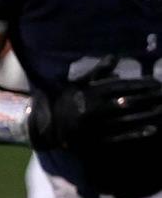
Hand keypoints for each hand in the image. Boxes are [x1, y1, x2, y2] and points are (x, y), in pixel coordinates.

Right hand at [28, 64, 161, 150]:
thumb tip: (115, 57)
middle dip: (150, 99)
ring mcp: (98, 126)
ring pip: (128, 119)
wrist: (47, 126)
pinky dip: (137, 133)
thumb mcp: (78, 83)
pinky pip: (121, 136)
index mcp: (92, 93)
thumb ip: (97, 72)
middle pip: (130, 102)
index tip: (157, 84)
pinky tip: (152, 129)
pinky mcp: (98, 140)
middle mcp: (97, 109)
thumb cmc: (64, 101)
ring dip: (148, 114)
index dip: (142, 85)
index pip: (123, 87)